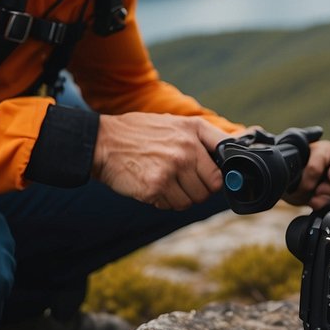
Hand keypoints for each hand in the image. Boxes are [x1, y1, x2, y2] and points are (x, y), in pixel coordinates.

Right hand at [92, 113, 226, 209]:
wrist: (102, 142)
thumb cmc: (139, 134)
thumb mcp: (173, 123)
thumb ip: (199, 138)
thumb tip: (227, 156)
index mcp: (193, 129)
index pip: (225, 155)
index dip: (224, 169)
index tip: (217, 175)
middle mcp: (186, 149)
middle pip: (212, 186)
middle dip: (200, 189)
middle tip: (184, 183)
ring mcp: (171, 169)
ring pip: (193, 199)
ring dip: (182, 198)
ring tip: (166, 184)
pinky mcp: (155, 187)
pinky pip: (173, 205)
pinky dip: (165, 202)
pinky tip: (153, 187)